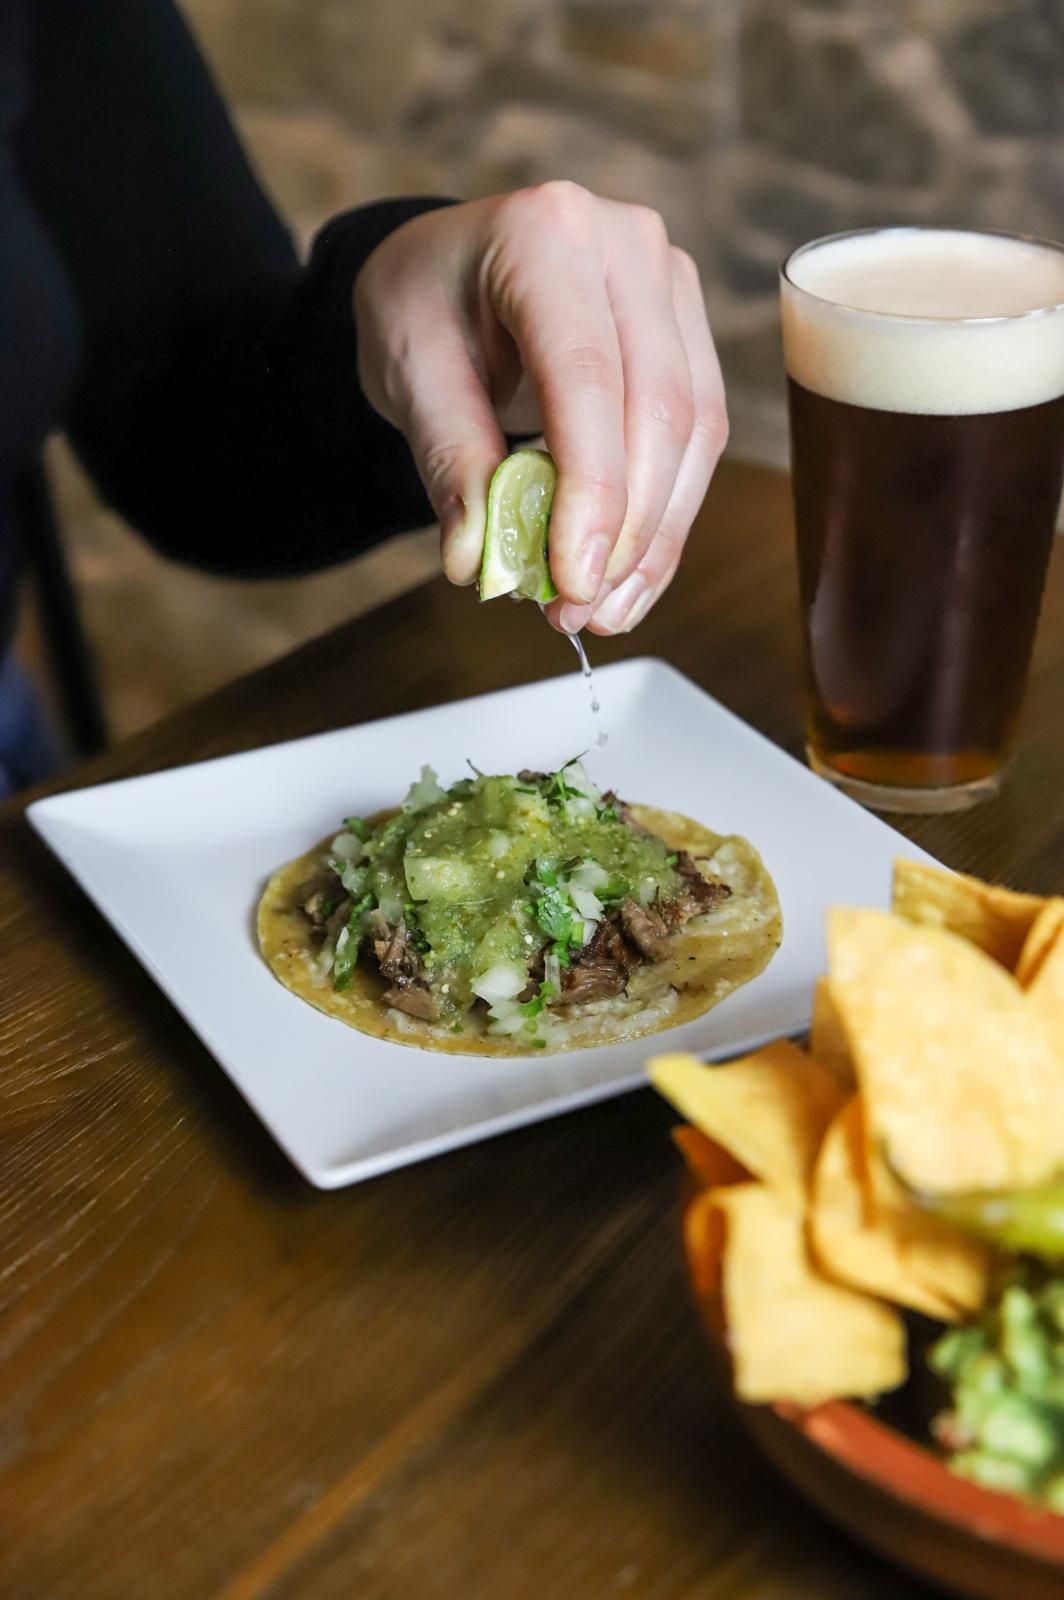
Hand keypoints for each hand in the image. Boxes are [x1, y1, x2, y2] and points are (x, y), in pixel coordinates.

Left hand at [353, 183, 727, 633]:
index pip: (585, 376)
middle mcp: (627, 246)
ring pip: (692, 432)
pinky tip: (627, 578)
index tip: (571, 579)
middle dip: (624, 529)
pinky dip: (663, 518)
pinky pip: (697, 438)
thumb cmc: (424, 304)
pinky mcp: (689, 332)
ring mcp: (670, 285)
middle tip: (575, 610)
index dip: (591, 489)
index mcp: (545, 234)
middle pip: (657, 408)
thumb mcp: (408, 372)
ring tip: (599, 610)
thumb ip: (450, 460)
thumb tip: (479, 559)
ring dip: (652, 536)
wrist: (450, 266)